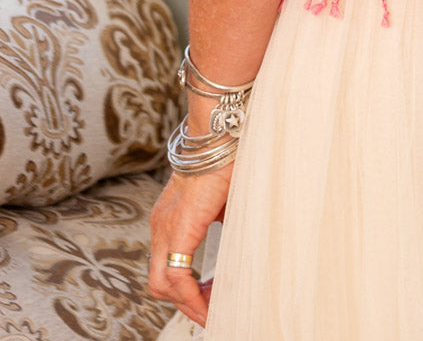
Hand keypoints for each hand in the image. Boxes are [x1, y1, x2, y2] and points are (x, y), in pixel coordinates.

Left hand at [148, 165, 232, 327]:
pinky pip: (175, 277)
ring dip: (188, 303)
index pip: (167, 265)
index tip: (208, 300)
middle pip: (159, 282)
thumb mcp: (224, 201)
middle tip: (209, 311)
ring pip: (162, 284)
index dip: (185, 289)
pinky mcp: (177, 229)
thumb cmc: (224, 159)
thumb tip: (236, 244)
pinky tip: (208, 305)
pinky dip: (190, 297)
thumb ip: (222, 223)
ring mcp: (164, 228)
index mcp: (169, 218)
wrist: (218, 136)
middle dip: (186, 303)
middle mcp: (160, 226)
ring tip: (211, 313)